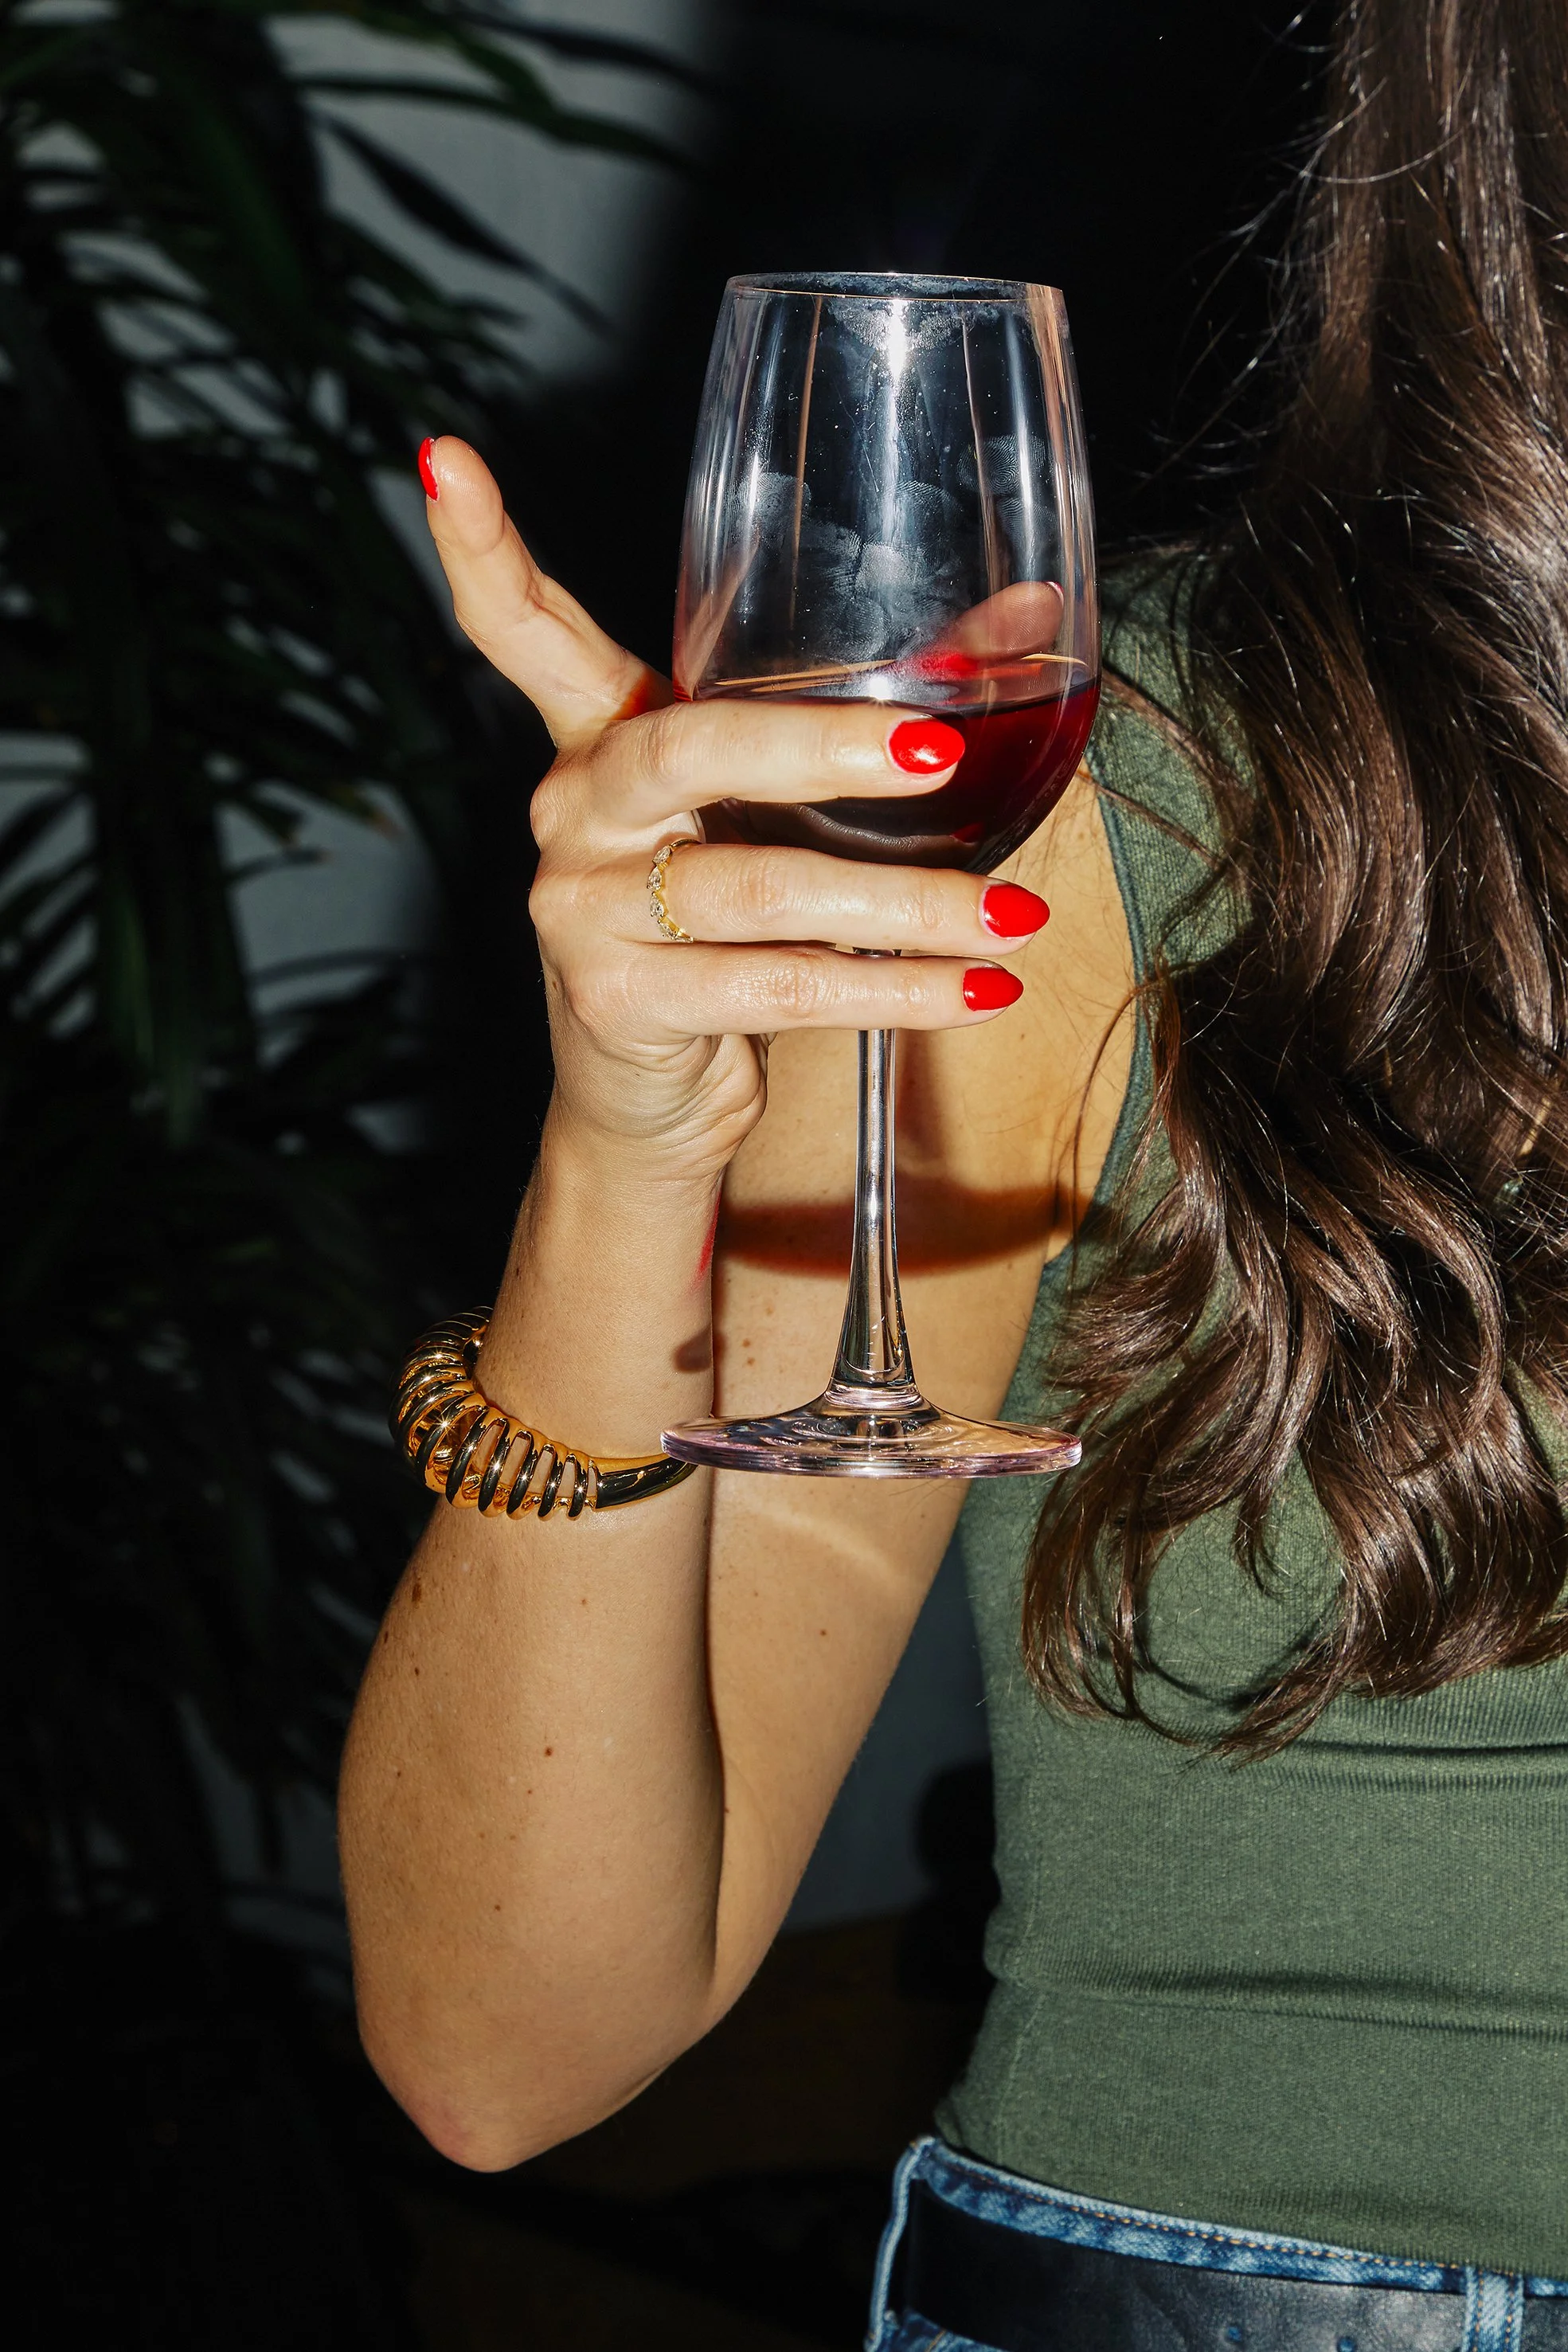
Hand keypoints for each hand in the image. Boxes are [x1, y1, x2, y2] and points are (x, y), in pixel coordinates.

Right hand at [420, 438, 1045, 1179]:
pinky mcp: (618, 1001)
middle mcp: (572, 813)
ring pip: (757, 888)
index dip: (483, 548)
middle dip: (822, 745)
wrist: (652, 1103)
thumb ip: (874, 718)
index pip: (527, 632)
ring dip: (904, 905)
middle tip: (938, 745)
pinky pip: (777, 988)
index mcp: (602, 741)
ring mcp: (582, 909)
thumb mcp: (778, 816)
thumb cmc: (724, 934)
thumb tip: (1030, 616)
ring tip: (1011, 915)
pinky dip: (893, 989)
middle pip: (690, 746)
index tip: (443, 455)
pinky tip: (974, 989)